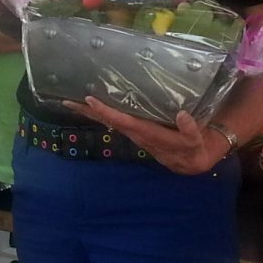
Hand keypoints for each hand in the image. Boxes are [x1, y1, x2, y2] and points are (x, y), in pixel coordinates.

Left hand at [63, 97, 226, 174]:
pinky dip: (102, 113)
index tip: (91, 100)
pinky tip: (93, 106)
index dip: (107, 111)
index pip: (124, 121)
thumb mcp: (195, 141)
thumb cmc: (192, 148)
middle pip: (109, 121)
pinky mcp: (135, 130)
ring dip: (92, 113)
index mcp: (148, 134)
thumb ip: (190, 129)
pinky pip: (116, 120)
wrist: (190, 162)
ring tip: (74, 100)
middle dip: (89, 112)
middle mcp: (136, 133)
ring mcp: (134, 133)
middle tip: (68, 100)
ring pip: (109, 121)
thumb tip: (182, 114)